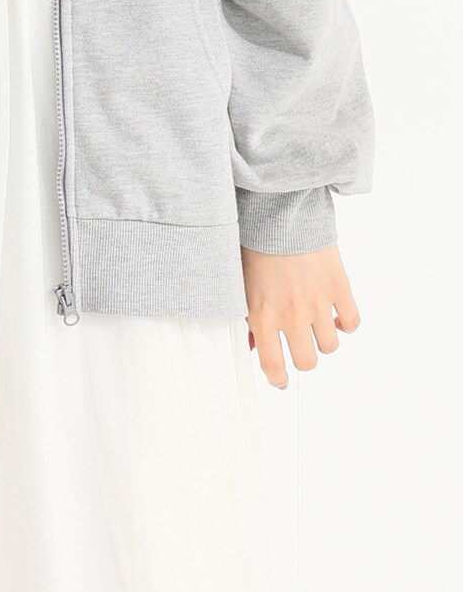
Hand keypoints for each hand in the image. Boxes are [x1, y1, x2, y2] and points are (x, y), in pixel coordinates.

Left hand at [241, 242, 360, 388]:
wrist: (282, 212)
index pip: (272, 365)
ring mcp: (318, 303)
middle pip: (307, 361)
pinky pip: (352, 323)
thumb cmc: (256, 244)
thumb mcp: (240, 283)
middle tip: (298, 345)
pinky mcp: (340, 289)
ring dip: (323, 338)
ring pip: (330, 346)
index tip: (280, 379)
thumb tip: (253, 344)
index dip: (278, 378)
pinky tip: (335, 313)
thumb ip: (247, 317)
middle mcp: (291, 315)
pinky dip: (345, 322)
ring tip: (314, 323)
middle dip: (302, 357)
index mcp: (261, 314)